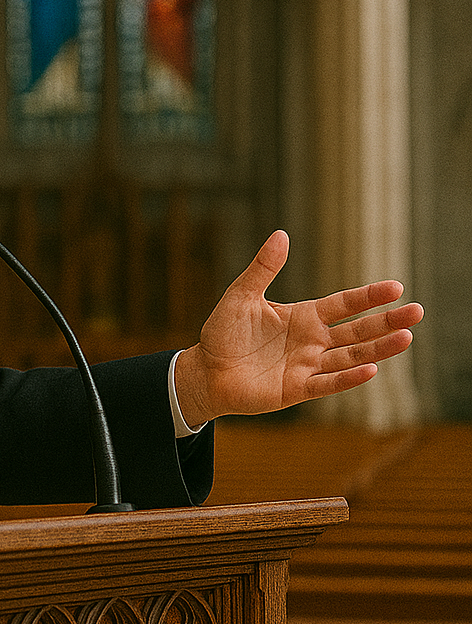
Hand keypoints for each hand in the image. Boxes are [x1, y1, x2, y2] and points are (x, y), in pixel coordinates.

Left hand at [174, 230, 423, 427]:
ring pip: (351, 356)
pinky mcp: (297, 389)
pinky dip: (349, 377)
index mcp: (303, 317)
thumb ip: (262, 269)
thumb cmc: (223, 333)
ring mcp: (308, 365)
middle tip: (417, 312)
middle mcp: (312, 341)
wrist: (205, 371)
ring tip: (406, 338)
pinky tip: (371, 369)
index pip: (344, 304)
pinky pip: (328, 383)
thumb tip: (281, 234)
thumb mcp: (241, 296)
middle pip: (357, 330)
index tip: (396, 288)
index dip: (369, 297)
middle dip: (386, 322)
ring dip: (377, 349)